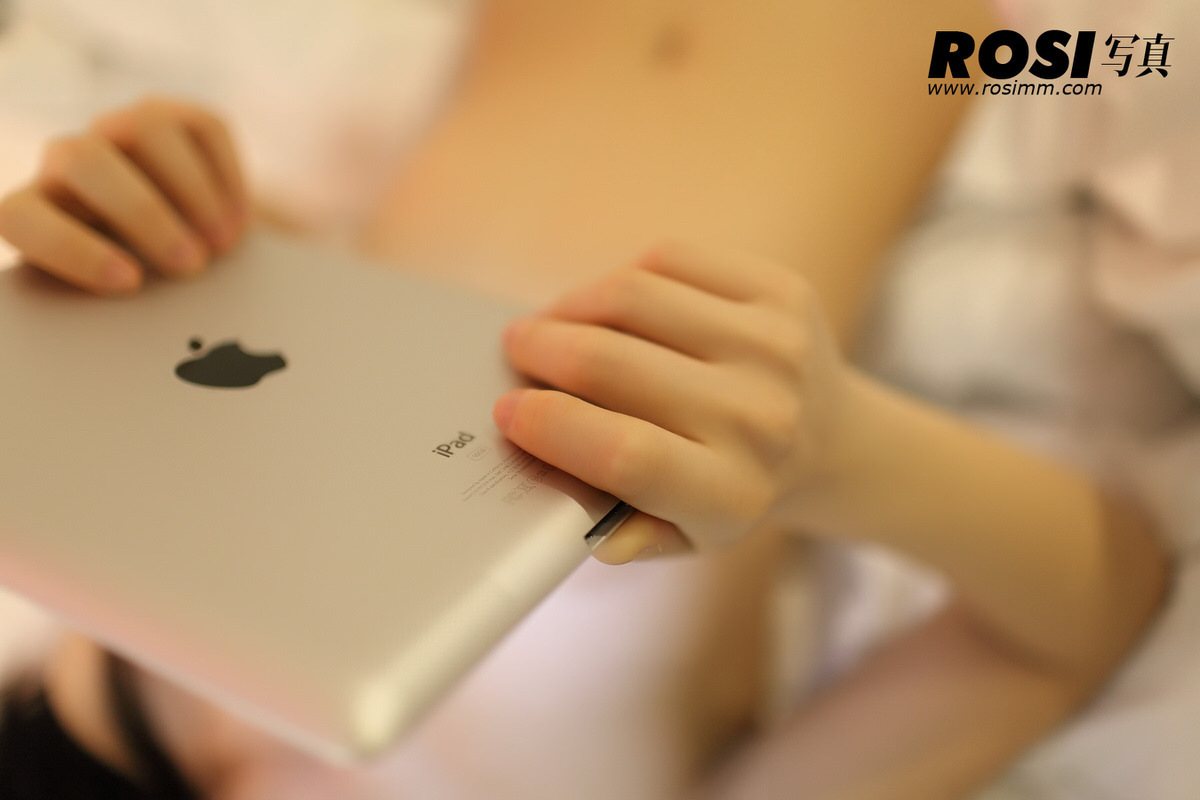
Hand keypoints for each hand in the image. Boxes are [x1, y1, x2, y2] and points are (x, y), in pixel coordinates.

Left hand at [0, 96, 247, 293]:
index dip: (69, 249)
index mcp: (35, 210)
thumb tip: (164, 323)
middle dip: (144, 213)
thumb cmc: (146, 280)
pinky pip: (203, 129)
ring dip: (193, 191)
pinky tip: (238, 220)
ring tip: (222, 243)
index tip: (129, 284)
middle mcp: (68, 161)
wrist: (183, 244)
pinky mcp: (176, 117)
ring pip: (147, 130)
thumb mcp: (121, 290)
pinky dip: (227, 177)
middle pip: (84, 160)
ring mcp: (121, 129)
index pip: (20, 217)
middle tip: (190, 265)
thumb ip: (122, 297)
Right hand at [494, 243, 851, 562]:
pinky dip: (623, 276)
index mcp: (729, 494)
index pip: (621, 454)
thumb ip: (624, 532)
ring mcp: (774, 346)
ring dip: (572, 304)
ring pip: (632, 296)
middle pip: (612, 365)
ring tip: (553, 321)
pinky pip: (669, 259)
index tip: (508, 410)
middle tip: (516, 348)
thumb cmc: (732, 487)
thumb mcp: (684, 534)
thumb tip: (564, 515)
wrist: (832, 441)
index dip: (549, 426)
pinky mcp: (781, 291)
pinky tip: (612, 303)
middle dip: (541, 350)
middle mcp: (758, 418)